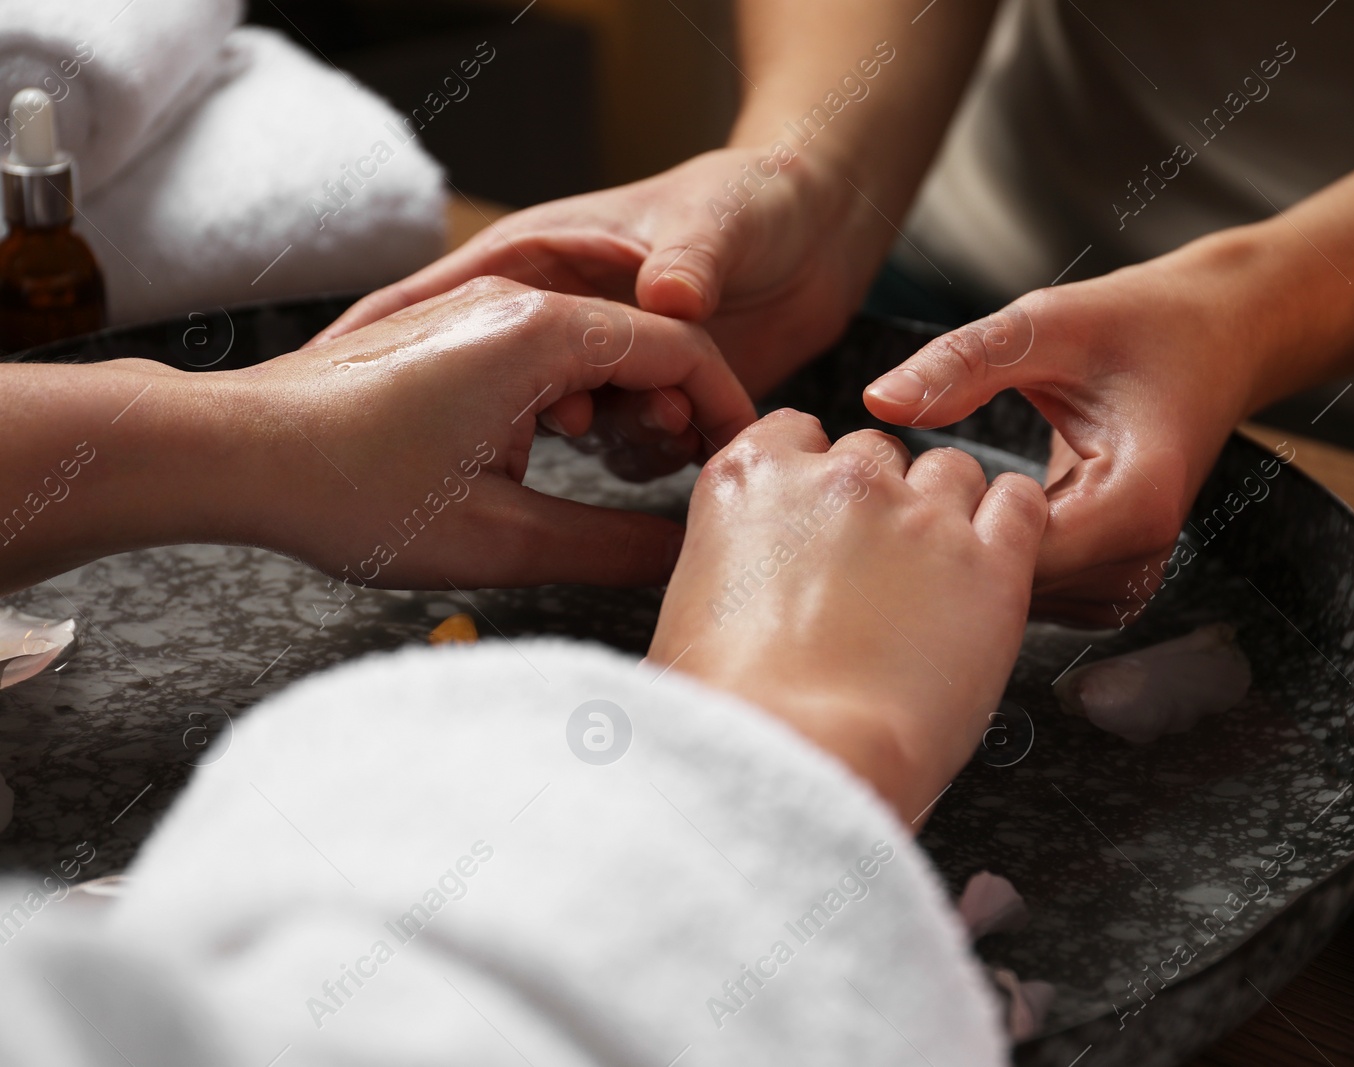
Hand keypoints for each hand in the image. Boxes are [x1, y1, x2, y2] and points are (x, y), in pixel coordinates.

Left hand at [216, 277, 754, 588]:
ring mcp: (476, 311)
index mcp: (540, 335)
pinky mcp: (449, 334)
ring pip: (592, 344)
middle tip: (690, 478)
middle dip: (681, 408)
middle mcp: (514, 303)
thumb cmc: (348, 491)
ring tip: (622, 469)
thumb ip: (612, 547)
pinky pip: (543, 350)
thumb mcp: (498, 539)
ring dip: (624, 403)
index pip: (681, 349)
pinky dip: (574, 396)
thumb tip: (684, 554)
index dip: (728, 407)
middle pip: (643, 339)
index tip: (744, 461)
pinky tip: (556, 448)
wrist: (233, 453)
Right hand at [316, 148, 879, 397]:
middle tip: (566, 425)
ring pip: (578, 419)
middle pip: (505, 379)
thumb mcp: (718, 217)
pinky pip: (627, 442)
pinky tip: (695, 448)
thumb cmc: (756, 198)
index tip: (405, 392)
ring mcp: (599, 363)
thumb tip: (673, 301)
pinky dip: (656, 450)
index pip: (451, 300)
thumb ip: (692, 258)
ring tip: (674, 427)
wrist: (822, 227)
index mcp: (541, 255)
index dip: (411, 342)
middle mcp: (560, 314)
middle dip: (530, 409)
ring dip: (620, 430)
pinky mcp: (642, 401)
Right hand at [648, 410, 1047, 823]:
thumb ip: (729, 569)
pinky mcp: (990, 564)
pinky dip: (1014, 521)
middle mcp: (838, 480)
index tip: (820, 514)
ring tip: (939, 574)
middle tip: (877, 567)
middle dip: (880, 499)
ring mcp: (919, 516)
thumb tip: (745, 593)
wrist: (797, 757)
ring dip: (948, 508)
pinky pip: (1020, 505)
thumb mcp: (689, 614)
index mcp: (751, 480)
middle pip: (876, 452)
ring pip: (952, 470)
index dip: (814, 475)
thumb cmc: (729, 713)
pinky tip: (998, 558)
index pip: (797, 432)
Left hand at [862, 234, 1275, 625]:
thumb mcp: (1047, 325)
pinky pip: (1036, 594)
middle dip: (949, 549)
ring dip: (971, 558)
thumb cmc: (1140, 325)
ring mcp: (1132, 577)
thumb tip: (878, 399)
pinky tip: (974, 511)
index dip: (945, 528)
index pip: (1013, 559)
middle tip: (899, 492)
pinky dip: (998, 559)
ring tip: (940, 495)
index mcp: (1134, 500)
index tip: (900, 487)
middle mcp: (1142, 555)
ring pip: (1019, 603)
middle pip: (1013, 591)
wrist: (1217, 338)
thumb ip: (964, 364)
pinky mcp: (1115, 580)